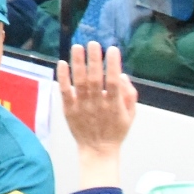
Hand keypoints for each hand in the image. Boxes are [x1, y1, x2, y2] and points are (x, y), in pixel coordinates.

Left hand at [58, 42, 137, 188]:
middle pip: (95, 79)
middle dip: (94, 60)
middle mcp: (97, 104)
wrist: (98, 150)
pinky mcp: (69, 110)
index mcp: (114, 105)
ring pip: (79, 83)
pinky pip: (65, 92)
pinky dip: (63, 78)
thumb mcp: (131, 114)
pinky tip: (62, 63)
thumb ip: (129, 94)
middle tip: (93, 43)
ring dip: (78, 64)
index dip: (113, 65)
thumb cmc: (116, 130)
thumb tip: (121, 75)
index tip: (112, 49)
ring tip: (77, 47)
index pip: (113, 82)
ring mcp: (82, 107)